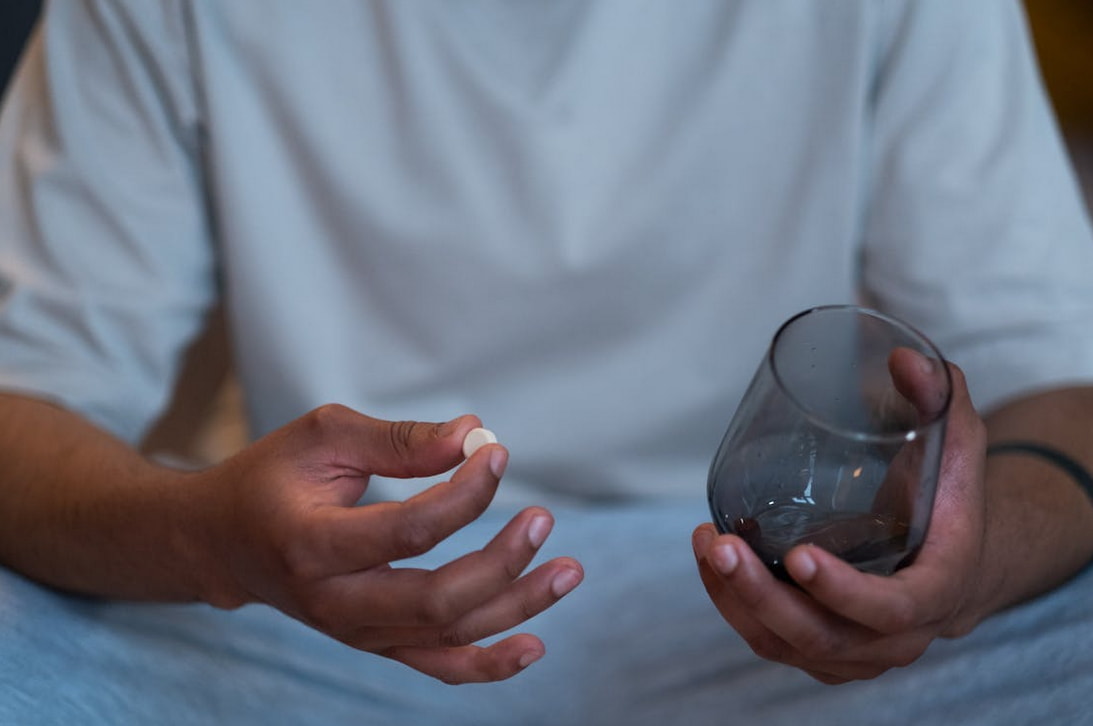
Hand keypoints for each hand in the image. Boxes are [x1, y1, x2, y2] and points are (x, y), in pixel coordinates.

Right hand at [184, 404, 582, 683]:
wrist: (224, 543)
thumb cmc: (273, 478)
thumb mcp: (325, 437)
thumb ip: (401, 439)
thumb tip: (476, 434)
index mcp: (312, 543)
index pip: (410, 530)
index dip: (465, 493)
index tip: (495, 453)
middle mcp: (333, 602)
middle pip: (437, 598)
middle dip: (502, 561)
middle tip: (543, 517)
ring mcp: (355, 632)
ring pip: (448, 635)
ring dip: (517, 607)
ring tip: (570, 571)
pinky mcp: (373, 643)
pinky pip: (436, 666)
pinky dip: (487, 664)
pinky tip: (533, 646)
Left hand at [692, 361, 986, 682]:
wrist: (953, 557)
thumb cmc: (948, 494)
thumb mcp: (956, 441)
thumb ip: (938, 396)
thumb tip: (900, 356)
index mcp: (937, 590)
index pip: (892, 610)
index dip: (844, 592)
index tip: (797, 556)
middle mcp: (898, 637)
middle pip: (824, 638)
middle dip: (763, 596)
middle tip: (722, 545)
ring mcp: (858, 652)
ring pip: (786, 646)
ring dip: (736, 600)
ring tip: (705, 542)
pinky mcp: (822, 650)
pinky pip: (770, 642)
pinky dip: (731, 606)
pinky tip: (709, 561)